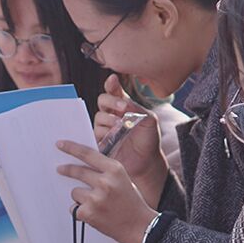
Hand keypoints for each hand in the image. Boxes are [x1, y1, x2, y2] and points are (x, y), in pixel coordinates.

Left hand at [56, 139, 157, 242]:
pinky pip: (74, 208)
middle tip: (60, 169)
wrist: (140, 227)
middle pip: (77, 171)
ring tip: (96, 204)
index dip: (71, 148)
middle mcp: (105, 182)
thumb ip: (104, 171)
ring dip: (80, 197)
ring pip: (75, 192)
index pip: (88, 153)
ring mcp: (96, 198)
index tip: (61, 145)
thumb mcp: (122, 179)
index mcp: (115, 170)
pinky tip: (95, 214)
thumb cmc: (132, 204)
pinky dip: (80, 211)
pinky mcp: (88, 212)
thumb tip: (81, 166)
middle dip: (66, 170)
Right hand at [94, 74, 167, 205]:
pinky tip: (111, 135)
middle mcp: (111, 115)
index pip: (114, 91)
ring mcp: (104, 128)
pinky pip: (94, 134)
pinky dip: (102, 133)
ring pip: (98, 117)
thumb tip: (124, 102)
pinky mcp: (100, 142)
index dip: (111, 84)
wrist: (147, 162)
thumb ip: (138, 108)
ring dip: (109, 120)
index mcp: (123, 107)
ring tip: (120, 127)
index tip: (113, 80)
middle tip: (123, 107)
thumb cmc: (149, 140)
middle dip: (111, 101)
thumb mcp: (150, 120)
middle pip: (102, 100)